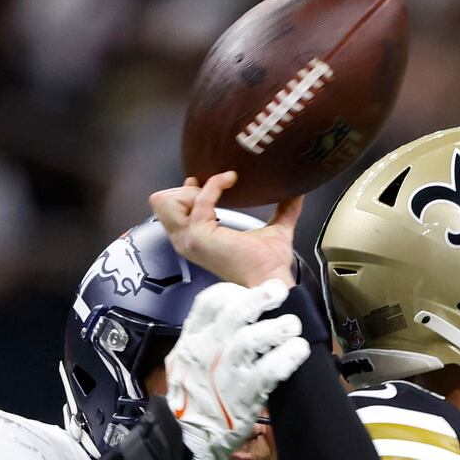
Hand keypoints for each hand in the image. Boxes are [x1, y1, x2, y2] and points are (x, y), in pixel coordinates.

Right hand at [148, 172, 303, 286]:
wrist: (272, 279)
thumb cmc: (269, 264)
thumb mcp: (275, 229)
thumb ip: (283, 210)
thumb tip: (298, 192)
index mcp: (196, 240)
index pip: (170, 210)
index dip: (185, 191)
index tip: (206, 180)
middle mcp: (186, 241)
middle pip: (162, 203)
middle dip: (185, 189)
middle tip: (213, 185)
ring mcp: (188, 239)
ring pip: (168, 200)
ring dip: (194, 188)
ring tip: (218, 186)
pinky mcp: (198, 235)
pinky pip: (199, 199)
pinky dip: (214, 185)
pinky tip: (231, 180)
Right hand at [165, 280, 309, 459]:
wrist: (185, 438)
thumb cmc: (189, 398)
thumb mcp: (184, 362)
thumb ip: (202, 339)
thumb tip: (230, 317)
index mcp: (192, 340)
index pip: (209, 302)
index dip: (232, 292)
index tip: (247, 293)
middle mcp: (208, 350)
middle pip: (235, 314)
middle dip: (260, 298)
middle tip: (279, 292)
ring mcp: (226, 372)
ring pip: (253, 340)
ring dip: (277, 328)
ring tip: (293, 326)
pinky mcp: (245, 394)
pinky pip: (269, 371)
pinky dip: (286, 358)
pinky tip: (298, 351)